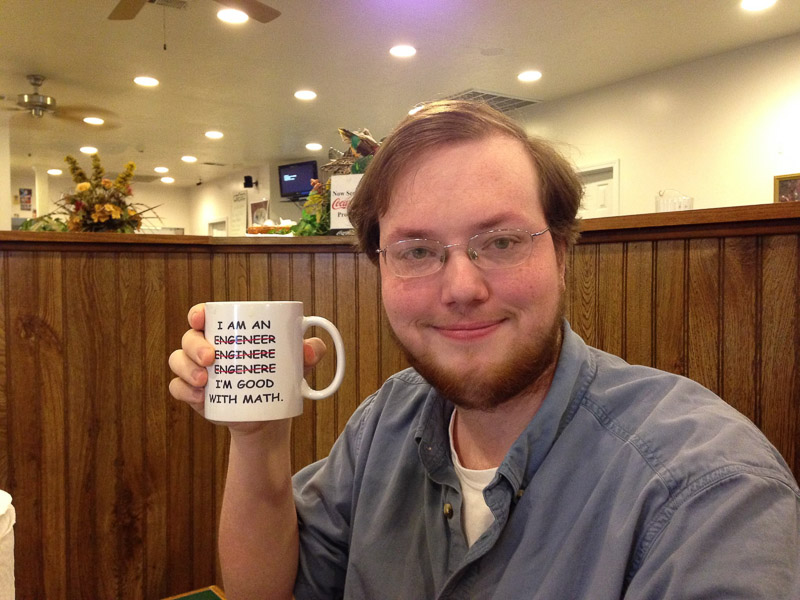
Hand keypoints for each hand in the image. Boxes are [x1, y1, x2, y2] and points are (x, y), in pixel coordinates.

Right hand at [168, 303, 326, 427]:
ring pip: (178, 361)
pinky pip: (177, 388)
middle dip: (195, 345)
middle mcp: (208, 348)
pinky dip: (184, 390)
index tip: (202, 317)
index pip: (206, 316)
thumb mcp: (298, 365)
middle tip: (211, 358)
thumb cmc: (280, 379)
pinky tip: (200, 397)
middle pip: (189, 337)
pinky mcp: (194, 395)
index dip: (198, 313)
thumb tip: (311, 349)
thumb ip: (311, 352)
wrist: (270, 417)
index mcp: (229, 334)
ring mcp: (198, 371)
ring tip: (205, 381)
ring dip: (186, 368)